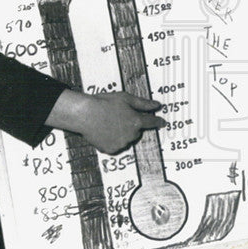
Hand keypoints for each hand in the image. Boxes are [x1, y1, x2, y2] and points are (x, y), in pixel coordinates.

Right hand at [46, 89, 164, 153]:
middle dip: (131, 125)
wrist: (84, 114)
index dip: (158, 122)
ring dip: (121, 133)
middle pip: (136, 131)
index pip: (152, 122)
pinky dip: (112, 140)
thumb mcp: (125, 98)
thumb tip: (157, 105)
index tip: (163, 123)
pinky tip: (104, 131)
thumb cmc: (104, 103)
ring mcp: (121, 144)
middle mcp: (131, 135)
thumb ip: (143, 103)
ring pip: (126, 139)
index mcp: (136, 121)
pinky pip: (115, 145)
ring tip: (108, 123)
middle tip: (118, 116)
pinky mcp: (111, 150)